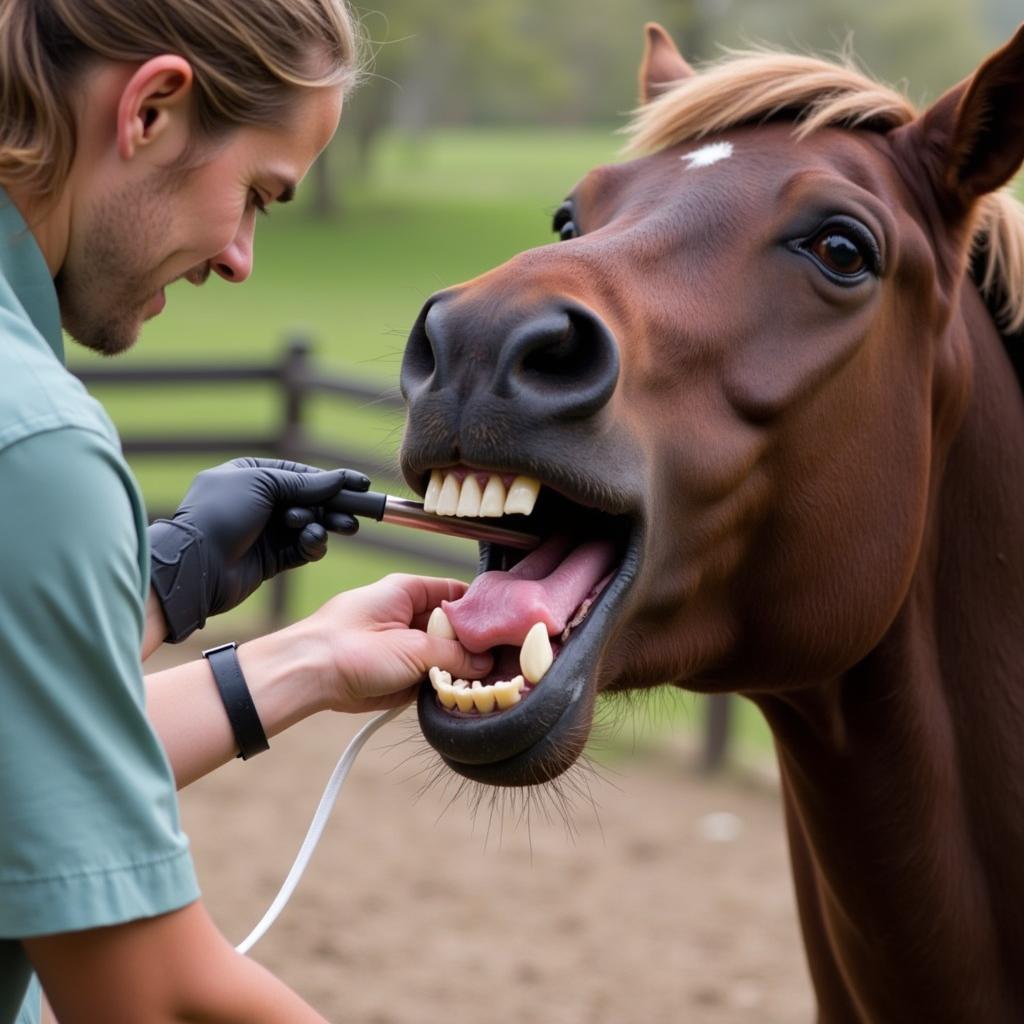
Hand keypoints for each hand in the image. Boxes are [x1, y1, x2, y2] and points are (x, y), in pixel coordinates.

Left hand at [150, 458, 368, 642]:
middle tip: (354, 516)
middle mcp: (261, 502)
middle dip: (333, 507)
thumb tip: (339, 479)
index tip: (360, 485)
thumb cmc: (221, 513)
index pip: (301, 475)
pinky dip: (313, 545)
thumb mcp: (263, 485)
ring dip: (324, 525)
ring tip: (339, 528)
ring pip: (310, 526)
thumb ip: (304, 484)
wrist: (196, 563)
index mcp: (253, 475)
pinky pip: (303, 549)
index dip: (331, 480)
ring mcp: (266, 532)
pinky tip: (312, 542)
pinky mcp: (272, 559)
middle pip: (310, 501)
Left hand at [297, 574, 493, 713]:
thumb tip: (483, 663)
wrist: (307, 677)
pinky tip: (455, 697)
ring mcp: (399, 645)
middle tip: (493, 667)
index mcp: (406, 591)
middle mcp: (404, 615)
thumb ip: (454, 655)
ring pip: (440, 655)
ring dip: (455, 671)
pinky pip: (425, 677)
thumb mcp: (413, 648)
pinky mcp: (393, 673)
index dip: (478, 612)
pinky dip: (438, 687)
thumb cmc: (348, 647)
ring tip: (478, 685)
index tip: (500, 632)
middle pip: (450, 628)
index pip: (455, 593)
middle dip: (469, 647)